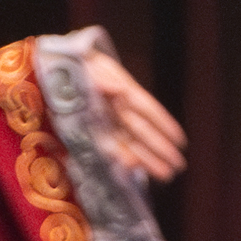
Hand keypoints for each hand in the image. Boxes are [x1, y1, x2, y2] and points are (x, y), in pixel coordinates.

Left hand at [82, 49, 187, 184]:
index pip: (148, 110)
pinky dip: (123, 159)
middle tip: (179, 166)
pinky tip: (134, 170)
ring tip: (167, 175)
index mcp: (124, 92)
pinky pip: (111, 148)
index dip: (165, 124)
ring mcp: (108, 123)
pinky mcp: (93, 133)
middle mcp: (119, 110)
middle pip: (143, 132)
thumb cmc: (81, 64)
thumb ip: (103, 79)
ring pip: (132, 144)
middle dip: (161, 149)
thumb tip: (118, 90)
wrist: (59, 68)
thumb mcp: (90, 65)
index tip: (180, 140)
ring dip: (148, 160)